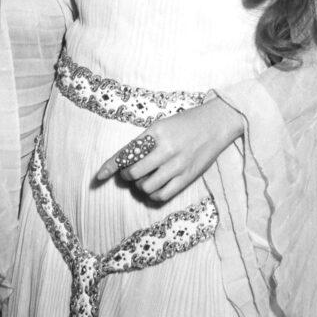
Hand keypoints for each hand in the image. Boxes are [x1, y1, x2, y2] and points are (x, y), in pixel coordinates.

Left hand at [96, 100, 244, 202]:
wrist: (216, 123)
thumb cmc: (187, 122)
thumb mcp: (163, 125)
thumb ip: (145, 141)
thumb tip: (127, 160)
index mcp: (157, 132)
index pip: (128, 152)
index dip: (111, 166)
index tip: (100, 176)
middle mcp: (166, 149)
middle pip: (135, 172)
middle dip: (128, 176)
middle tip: (129, 173)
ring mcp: (178, 165)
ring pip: (147, 186)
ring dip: (141, 186)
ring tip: (144, 180)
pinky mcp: (187, 177)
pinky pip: (163, 194)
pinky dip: (154, 194)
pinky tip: (155, 188)